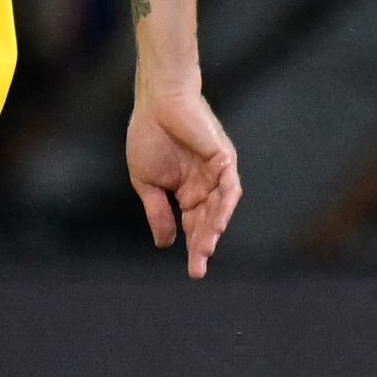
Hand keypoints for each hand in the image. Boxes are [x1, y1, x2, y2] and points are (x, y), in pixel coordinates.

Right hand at [131, 83, 240, 277]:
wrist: (157, 104)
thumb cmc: (149, 137)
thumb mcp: (147, 182)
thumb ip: (158, 211)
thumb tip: (165, 244)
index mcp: (187, 191)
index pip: (194, 225)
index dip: (195, 248)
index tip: (195, 272)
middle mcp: (207, 186)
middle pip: (208, 221)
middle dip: (204, 245)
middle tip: (198, 268)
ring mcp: (217, 173)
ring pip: (220, 208)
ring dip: (213, 229)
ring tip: (206, 248)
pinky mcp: (224, 159)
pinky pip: (228, 187)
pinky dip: (224, 205)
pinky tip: (216, 222)